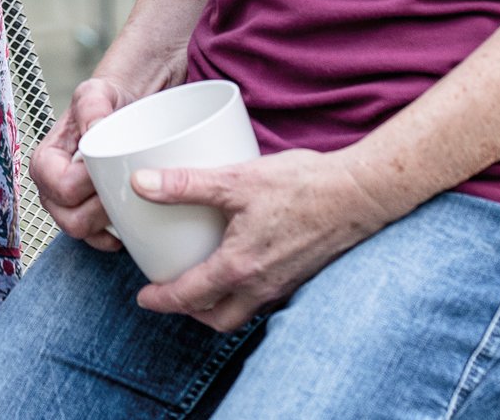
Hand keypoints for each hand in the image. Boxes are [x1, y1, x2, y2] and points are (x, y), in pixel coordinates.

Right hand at [29, 74, 136, 248]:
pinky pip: (98, 242)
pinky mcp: (87, 220)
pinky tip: (131, 219)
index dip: (90, 183)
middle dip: (102, 207)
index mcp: (44, 163)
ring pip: (84, 234)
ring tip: (129, 199)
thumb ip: (91, 105)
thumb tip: (94, 128)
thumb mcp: (95, 93)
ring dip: (109, 221)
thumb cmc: (105, 103)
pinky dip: (115, 235)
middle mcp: (50, 191)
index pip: (63, 187)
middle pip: (71, 220)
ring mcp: (67, 209)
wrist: (121, 112)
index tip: (112, 166)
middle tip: (126, 186)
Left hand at [130, 150, 399, 332]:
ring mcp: (285, 285)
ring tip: (205, 281)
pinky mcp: (301, 275)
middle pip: (218, 318)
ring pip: (243, 311)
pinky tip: (245, 264)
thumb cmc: (301, 186)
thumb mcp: (236, 180)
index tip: (144, 298)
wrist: (359, 194)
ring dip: (219, 305)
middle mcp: (262, 286)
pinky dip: (246, 292)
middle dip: (191, 313)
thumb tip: (141, 183)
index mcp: (240, 268)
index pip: (190, 297)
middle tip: (173, 294)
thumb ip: (186, 184)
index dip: (161, 300)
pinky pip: (265, 298)